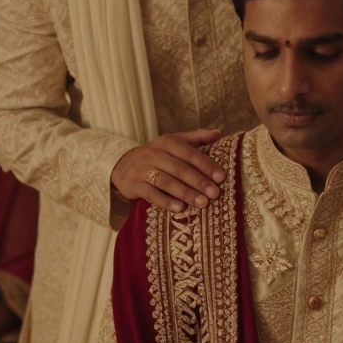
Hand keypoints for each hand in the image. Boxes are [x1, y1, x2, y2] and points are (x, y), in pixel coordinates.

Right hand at [111, 129, 225, 212]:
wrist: (122, 166)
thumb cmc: (156, 155)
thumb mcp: (173, 142)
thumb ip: (196, 138)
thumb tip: (219, 133)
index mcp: (167, 142)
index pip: (189, 153)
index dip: (206, 165)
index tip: (221, 177)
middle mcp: (154, 154)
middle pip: (179, 168)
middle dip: (198, 181)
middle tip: (215, 193)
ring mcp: (143, 170)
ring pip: (166, 182)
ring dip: (186, 193)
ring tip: (202, 203)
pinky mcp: (134, 185)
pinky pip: (151, 194)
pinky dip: (166, 201)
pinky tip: (180, 208)